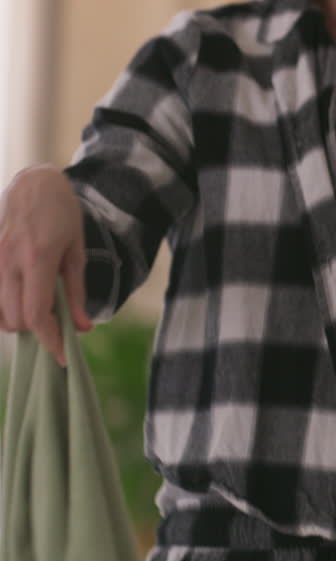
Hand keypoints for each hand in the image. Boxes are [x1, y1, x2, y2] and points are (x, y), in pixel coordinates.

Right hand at [0, 165, 93, 365]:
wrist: (33, 183)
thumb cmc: (62, 215)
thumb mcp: (77, 253)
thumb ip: (77, 292)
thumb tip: (82, 328)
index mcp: (37, 258)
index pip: (35, 314)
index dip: (49, 340)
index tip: (62, 356)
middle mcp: (8, 260)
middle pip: (14, 319)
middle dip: (35, 330)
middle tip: (55, 324)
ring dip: (16, 320)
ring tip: (37, 308)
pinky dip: (2, 308)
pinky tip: (19, 299)